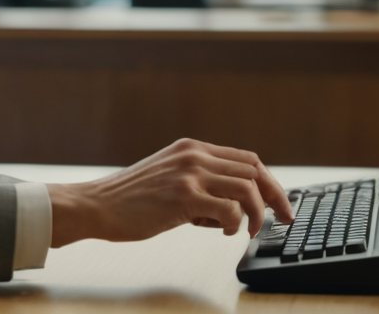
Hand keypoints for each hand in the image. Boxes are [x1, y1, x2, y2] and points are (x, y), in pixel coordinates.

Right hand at [46, 138, 291, 247]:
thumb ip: (199, 181)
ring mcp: (189, 173)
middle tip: (281, 218)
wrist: (96, 205)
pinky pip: (228, 209)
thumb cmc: (130, 200)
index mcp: (192, 148)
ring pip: (247, 188)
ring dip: (255, 214)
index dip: (269, 181)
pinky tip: (221, 231)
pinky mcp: (183, 196)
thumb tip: (233, 203)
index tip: (280, 203)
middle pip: (254, 169)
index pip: (246, 158)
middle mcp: (194, 155)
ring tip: (244, 230)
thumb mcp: (169, 177)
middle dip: (275, 197)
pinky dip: (233, 224)